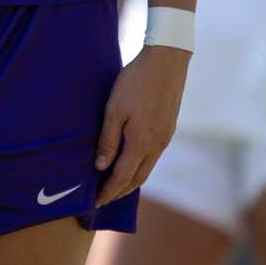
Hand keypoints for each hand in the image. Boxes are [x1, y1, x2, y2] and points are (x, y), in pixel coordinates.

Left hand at [95, 46, 189, 204]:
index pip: (122, 177)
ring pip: (147, 169)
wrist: (167, 61)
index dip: (108, 191)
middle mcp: (156, 145)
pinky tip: (132, 162)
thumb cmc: (136, 82)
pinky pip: (153, 157)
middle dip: (120, 191)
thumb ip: (108, 141)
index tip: (96, 202)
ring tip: (116, 185)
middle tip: (105, 198)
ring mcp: (165, 138)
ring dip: (131, 181)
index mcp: (141, 143)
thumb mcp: (114, 110)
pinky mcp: (169, 128)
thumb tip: (100, 167)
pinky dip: (140, 167)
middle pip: (137, 178)